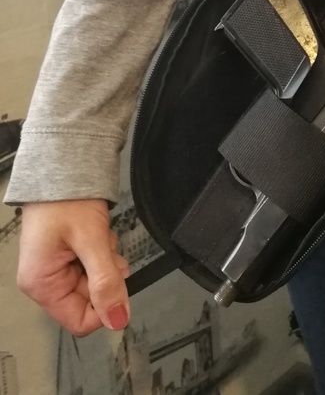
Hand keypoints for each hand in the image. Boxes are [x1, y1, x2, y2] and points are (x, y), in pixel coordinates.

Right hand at [17, 199, 130, 335]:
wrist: (63, 168)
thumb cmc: (68, 201)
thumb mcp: (91, 241)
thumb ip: (106, 281)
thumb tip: (118, 320)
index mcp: (42, 285)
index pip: (80, 321)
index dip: (105, 306)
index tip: (117, 280)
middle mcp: (45, 282)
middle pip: (90, 300)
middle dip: (106, 275)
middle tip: (105, 248)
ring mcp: (56, 268)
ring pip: (96, 281)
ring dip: (107, 261)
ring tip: (100, 236)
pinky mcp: (67, 255)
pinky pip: (94, 265)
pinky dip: (103, 251)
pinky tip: (98, 232)